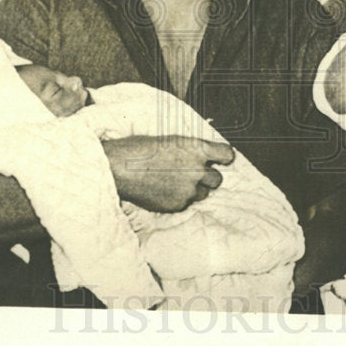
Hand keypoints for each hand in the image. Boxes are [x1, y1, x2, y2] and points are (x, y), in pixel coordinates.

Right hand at [102, 136, 234, 212]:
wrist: (119, 167)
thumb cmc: (140, 148)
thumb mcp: (170, 140)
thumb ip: (190, 150)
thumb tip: (202, 156)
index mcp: (197, 149)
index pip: (227, 155)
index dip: (224, 157)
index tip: (221, 159)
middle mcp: (197, 170)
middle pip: (217, 179)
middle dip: (208, 176)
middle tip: (193, 173)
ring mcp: (188, 190)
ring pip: (203, 193)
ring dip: (194, 189)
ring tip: (174, 181)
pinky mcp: (177, 205)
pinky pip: (186, 203)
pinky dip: (179, 198)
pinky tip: (163, 190)